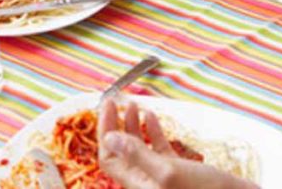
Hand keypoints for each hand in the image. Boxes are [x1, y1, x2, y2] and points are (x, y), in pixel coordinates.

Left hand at [98, 99, 255, 188]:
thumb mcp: (168, 171)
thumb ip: (137, 154)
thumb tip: (109, 138)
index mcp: (138, 184)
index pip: (109, 156)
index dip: (105, 131)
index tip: (108, 106)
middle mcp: (146, 181)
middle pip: (121, 151)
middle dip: (116, 125)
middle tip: (116, 101)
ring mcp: (161, 176)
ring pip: (139, 148)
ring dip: (134, 126)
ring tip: (134, 106)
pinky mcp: (177, 172)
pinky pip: (158, 149)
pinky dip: (153, 131)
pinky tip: (153, 116)